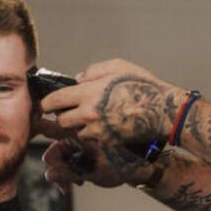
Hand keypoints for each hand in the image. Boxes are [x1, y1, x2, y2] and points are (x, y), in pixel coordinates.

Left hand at [39, 59, 185, 179]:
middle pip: (61, 121)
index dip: (46, 103)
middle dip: (63, 116)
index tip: (47, 104)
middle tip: (71, 111)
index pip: (55, 101)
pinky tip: (106, 126)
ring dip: (79, 127)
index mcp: (89, 93)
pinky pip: (93, 140)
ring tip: (93, 118)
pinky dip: (94, 135)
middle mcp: (89, 114)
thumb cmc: (143, 85)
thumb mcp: (118, 67)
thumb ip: (93, 71)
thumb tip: (77, 80)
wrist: (163, 111)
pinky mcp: (108, 143)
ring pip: (76, 133)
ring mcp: (98, 131)